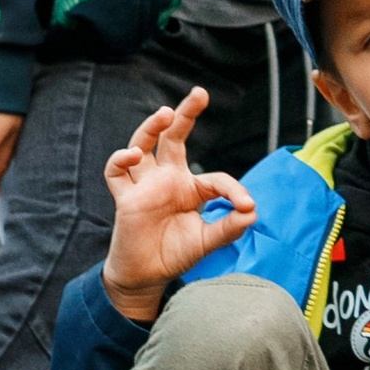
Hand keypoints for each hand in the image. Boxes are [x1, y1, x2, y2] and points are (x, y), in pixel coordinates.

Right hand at [98, 87, 255, 323]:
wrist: (147, 276)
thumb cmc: (175, 253)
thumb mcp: (208, 241)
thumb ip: (229, 227)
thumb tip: (252, 211)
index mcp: (191, 187)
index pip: (215, 178)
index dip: (233, 189)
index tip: (247, 205)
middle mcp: (167, 179)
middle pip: (173, 137)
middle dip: (186, 114)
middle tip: (200, 93)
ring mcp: (145, 185)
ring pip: (142, 144)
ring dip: (151, 127)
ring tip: (165, 113)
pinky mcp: (125, 197)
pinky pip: (116, 172)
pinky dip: (121, 159)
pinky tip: (134, 154)